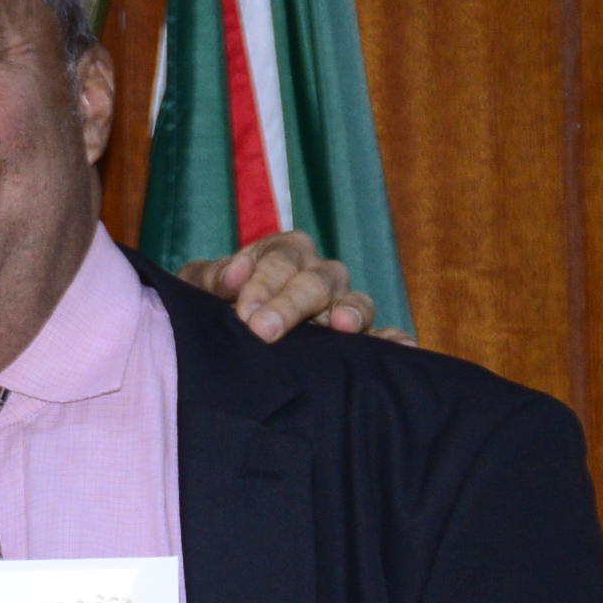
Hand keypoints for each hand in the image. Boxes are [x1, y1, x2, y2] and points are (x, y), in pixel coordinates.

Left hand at [177, 230, 395, 343]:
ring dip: (350, 313)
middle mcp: (317, 274)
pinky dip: (391, 341)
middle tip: (263, 330)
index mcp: (283, 252)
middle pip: (316, 280)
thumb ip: (212, 277)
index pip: (282, 258)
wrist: (219, 334)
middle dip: (290, 303)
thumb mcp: (200, 286)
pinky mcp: (354, 339)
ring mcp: (340, 305)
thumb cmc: (211, 303)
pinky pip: (380, 337)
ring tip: (341, 325)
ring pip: (354, 302)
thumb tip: (233, 276)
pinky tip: (402, 350)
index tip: (243, 310)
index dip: (264, 281)